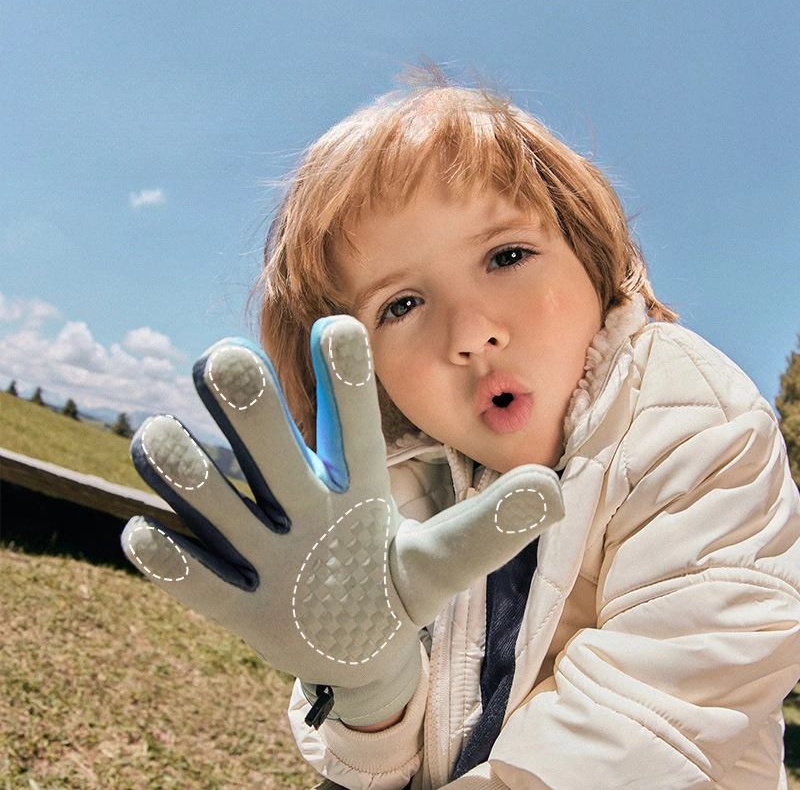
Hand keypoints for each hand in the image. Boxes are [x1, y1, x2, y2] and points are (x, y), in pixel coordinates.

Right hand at [121, 316, 564, 726]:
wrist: (358, 643)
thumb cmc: (398, 584)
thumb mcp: (446, 561)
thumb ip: (491, 527)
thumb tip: (553, 489)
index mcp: (353, 483)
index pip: (351, 422)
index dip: (345, 378)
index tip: (340, 325)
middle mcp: (301, 501)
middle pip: (269, 445)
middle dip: (247, 406)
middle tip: (225, 358)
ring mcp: (263, 550)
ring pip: (216, 501)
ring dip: (188, 472)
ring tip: (163, 438)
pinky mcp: (235, 603)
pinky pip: (196, 579)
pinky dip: (169, 561)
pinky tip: (145, 537)